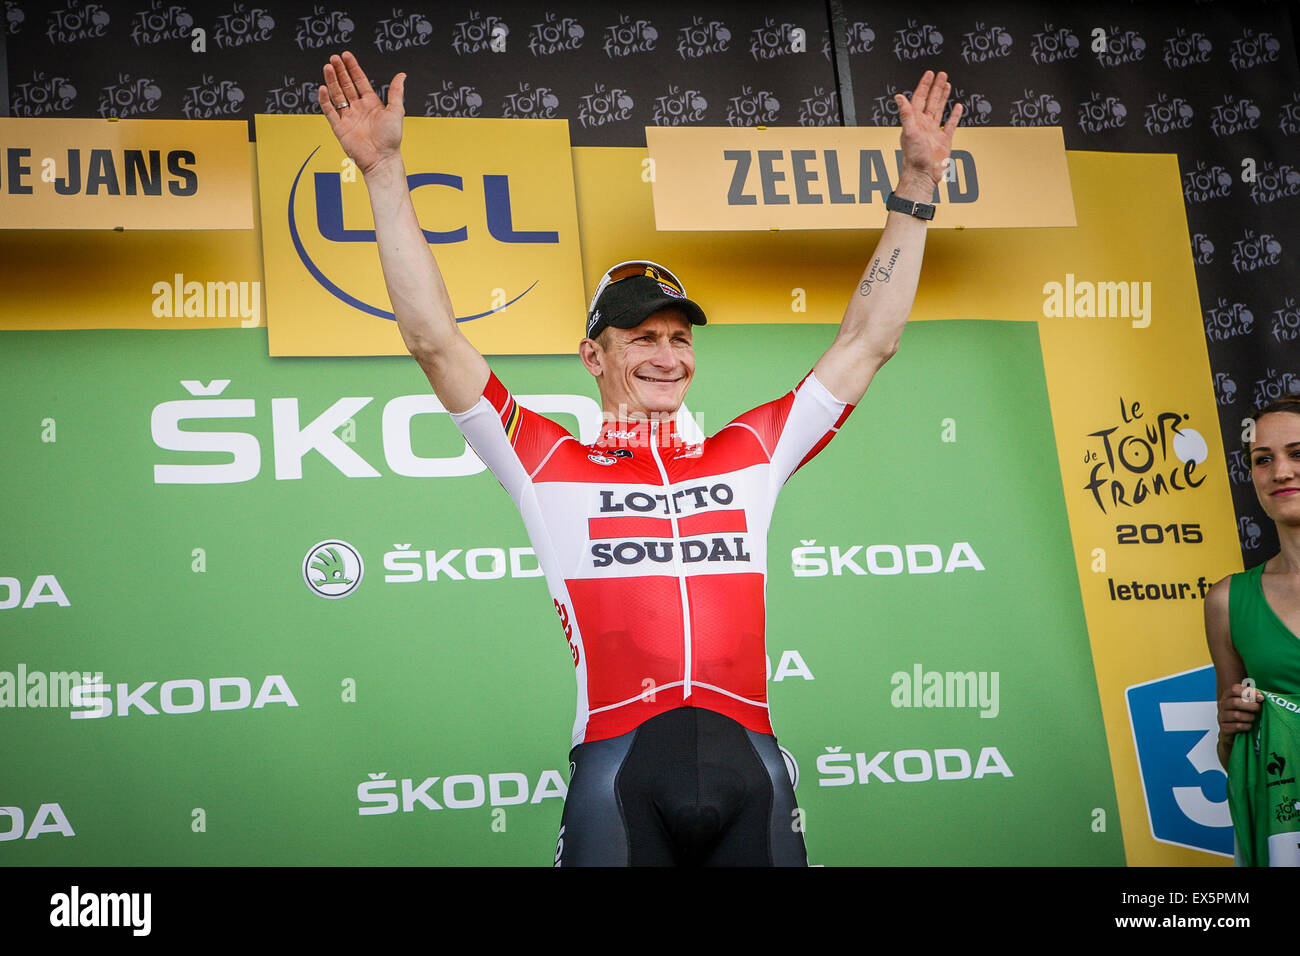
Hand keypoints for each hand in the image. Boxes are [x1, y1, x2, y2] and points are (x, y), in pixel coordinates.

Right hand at [318, 51, 404, 175]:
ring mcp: (348, 117)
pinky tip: (323, 88)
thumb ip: (396, 92)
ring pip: (337, 95)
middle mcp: (358, 109)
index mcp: (371, 104)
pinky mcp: (339, 128)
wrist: (382, 159)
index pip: (359, 81)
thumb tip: (402, 75)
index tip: (346, 56)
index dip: (353, 68)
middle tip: (334, 58)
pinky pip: (329, 111)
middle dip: (340, 71)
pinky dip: (325, 100)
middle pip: (346, 85)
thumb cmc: (391, 138)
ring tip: (328, 67)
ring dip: (332, 81)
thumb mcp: (396, 111)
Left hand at [893, 70, 961, 190]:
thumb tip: (898, 97)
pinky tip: (957, 107)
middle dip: (936, 87)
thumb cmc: (914, 157)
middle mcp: (924, 125)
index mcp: (915, 121)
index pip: (919, 99)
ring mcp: (934, 132)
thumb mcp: (909, 132)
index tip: (929, 74)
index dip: (924, 86)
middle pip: (931, 101)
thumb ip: (905, 114)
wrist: (923, 175)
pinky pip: (950, 125)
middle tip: (941, 74)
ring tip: (947, 84)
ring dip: (943, 97)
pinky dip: (954, 115)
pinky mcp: (944, 140)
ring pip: (939, 109)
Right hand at [1218, 682, 1261, 737]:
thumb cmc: (1243, 714)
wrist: (1233, 733)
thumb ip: (1252, 697)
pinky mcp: (1224, 728)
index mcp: (1227, 696)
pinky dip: (1247, 726)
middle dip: (1251, 706)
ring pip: (1236, 715)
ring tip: (1253, 718)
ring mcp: (1222, 716)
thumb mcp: (1246, 703)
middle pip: (1235, 702)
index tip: (1261, 697)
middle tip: (1259, 709)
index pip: (1234, 689)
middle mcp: (1222, 705)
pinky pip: (1237, 726)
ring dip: (1249, 717)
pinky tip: (1249, 726)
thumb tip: (1261, 697)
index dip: (1249, 692)